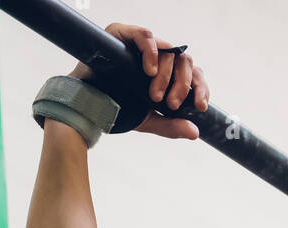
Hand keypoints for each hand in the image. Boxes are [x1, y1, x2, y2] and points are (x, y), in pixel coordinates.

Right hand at [69, 23, 208, 140]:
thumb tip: (194, 132)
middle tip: (171, 104)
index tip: (200, 106)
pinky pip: (145, 35)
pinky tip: (150, 70)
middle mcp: (158, 57)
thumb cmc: (116, 107)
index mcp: (167, 74)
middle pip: (185, 61)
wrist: (88, 105)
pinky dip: (151, 51)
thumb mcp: (148, 120)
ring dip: (167, 76)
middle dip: (183, 85)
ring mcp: (142, 45)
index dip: (200, 88)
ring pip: (169, 51)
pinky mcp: (125, 34)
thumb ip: (171, 125)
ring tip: (154, 96)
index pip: (192, 74)